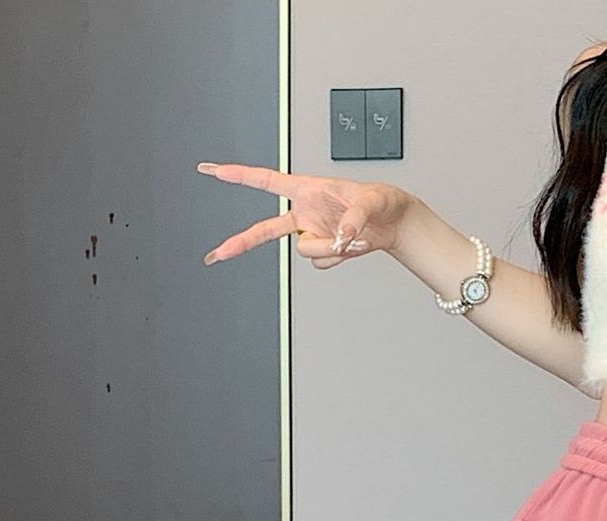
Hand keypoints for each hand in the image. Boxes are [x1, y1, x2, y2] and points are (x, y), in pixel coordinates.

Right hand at [197, 163, 408, 269]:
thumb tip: (339, 238)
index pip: (267, 181)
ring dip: (328, 246)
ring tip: (350, 234)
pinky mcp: (323, 250)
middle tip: (217, 254)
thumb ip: (353, 218)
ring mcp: (312, 233)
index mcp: (307, 189)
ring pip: (305, 251)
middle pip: (265, 230)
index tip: (214, 172)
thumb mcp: (370, 202)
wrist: (392, 223)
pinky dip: (338, 256)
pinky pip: (322, 263)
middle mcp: (304, 213)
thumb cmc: (380, 201)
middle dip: (240, 243)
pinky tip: (349, 245)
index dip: (240, 176)